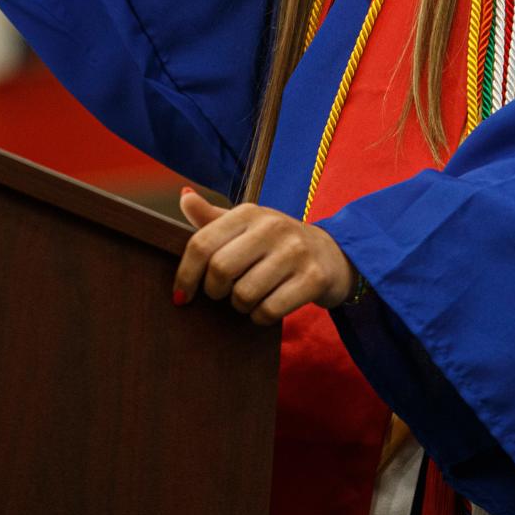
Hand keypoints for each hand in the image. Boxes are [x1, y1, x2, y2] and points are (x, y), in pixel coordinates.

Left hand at [173, 187, 355, 325]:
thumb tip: (184, 197)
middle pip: (220, 269)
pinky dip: (261, 317)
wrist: (333, 254)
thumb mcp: (247, 226)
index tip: (181, 296)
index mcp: (250, 212)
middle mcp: (273, 226)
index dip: (185, 274)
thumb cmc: (277, 243)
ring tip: (248, 299)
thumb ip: (213, 218)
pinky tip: (266, 308)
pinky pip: (269, 310)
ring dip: (240, 306)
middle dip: (214, 292)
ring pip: (244, 294)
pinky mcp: (313, 278)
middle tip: (222, 295)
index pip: (202, 243)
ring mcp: (296, 251)